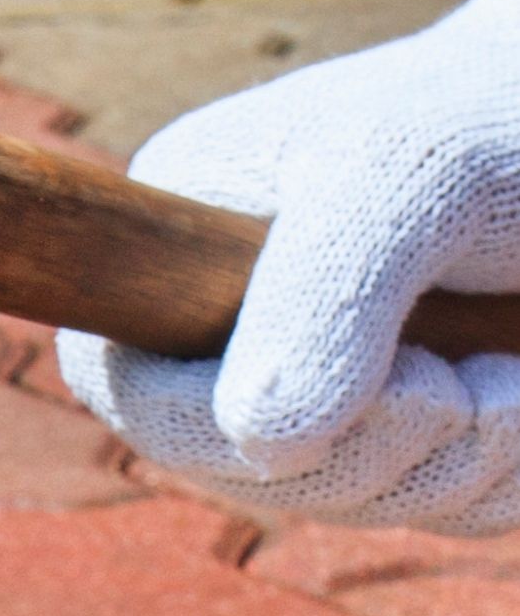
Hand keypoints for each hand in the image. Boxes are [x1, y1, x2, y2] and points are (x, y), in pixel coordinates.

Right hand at [58, 0, 519, 532]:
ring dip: (456, 463)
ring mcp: (326, 388)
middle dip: (374, 452)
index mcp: (179, 249)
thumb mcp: (408, 171)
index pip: (133, 392)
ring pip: (358, 502)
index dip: (226, 430)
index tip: (372, 382)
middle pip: (251, 474)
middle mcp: (235, 330)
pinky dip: (497, 474)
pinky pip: (440, 509)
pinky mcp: (416, 430)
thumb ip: (324, 294)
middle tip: (460, 379)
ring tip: (507, 370)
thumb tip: (258, 439)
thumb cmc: (499, 107)